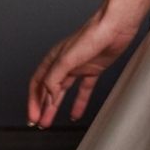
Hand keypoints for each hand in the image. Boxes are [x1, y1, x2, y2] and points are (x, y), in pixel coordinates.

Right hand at [26, 8, 141, 128]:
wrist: (116, 26)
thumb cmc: (92, 35)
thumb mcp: (68, 59)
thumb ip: (55, 76)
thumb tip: (47, 93)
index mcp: (54, 59)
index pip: (37, 83)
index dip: (33, 101)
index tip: (33, 116)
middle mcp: (64, 64)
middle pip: (47, 89)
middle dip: (42, 107)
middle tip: (38, 123)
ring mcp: (78, 67)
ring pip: (62, 91)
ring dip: (55, 107)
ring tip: (50, 121)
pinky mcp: (93, 70)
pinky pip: (83, 90)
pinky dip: (79, 102)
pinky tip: (76, 113)